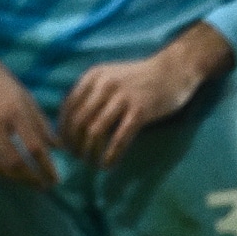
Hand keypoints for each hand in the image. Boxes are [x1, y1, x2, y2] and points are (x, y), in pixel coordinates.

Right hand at [0, 19, 58, 187]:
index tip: (55, 179)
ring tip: (25, 183)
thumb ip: (40, 123)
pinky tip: (2, 176)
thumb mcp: (24, 95)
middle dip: (31, 179)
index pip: (35, 147)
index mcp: (12, 110)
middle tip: (43, 186)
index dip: (47, 167)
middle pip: (13, 162)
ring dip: (12, 180)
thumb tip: (59, 148)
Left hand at [58, 47, 210, 167]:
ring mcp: (122, 98)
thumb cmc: (139, 78)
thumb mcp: (109, 77)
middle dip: (74, 143)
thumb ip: (91, 93)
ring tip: (90, 163)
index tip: (63, 144)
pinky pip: (119, 138)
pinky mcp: (140, 111)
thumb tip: (72, 122)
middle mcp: (104, 85)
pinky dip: (110, 155)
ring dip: (89, 151)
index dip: (63, 129)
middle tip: (76, 157)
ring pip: (95, 131)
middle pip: (79, 120)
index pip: (68, 106)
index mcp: (93, 76)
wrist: (173, 70)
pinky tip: (108, 164)